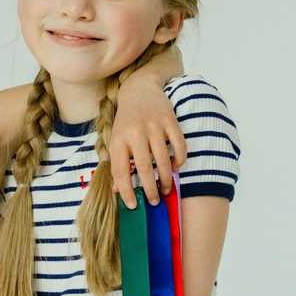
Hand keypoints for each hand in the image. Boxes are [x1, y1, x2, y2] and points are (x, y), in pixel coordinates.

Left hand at [108, 77, 186, 208]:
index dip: (126, 191)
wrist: (139, 90)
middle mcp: (135, 133)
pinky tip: (175, 167)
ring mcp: (153, 126)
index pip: (120, 171)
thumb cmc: (126, 121)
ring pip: (162, 159)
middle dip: (150, 189)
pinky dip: (179, 160)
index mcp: (118, 140)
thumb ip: (117, 163)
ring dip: (166, 178)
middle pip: (143, 168)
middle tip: (154, 201)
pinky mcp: (169, 120)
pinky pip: (178, 145)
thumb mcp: (116, 140)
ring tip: (166, 189)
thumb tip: (117, 191)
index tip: (132, 206)